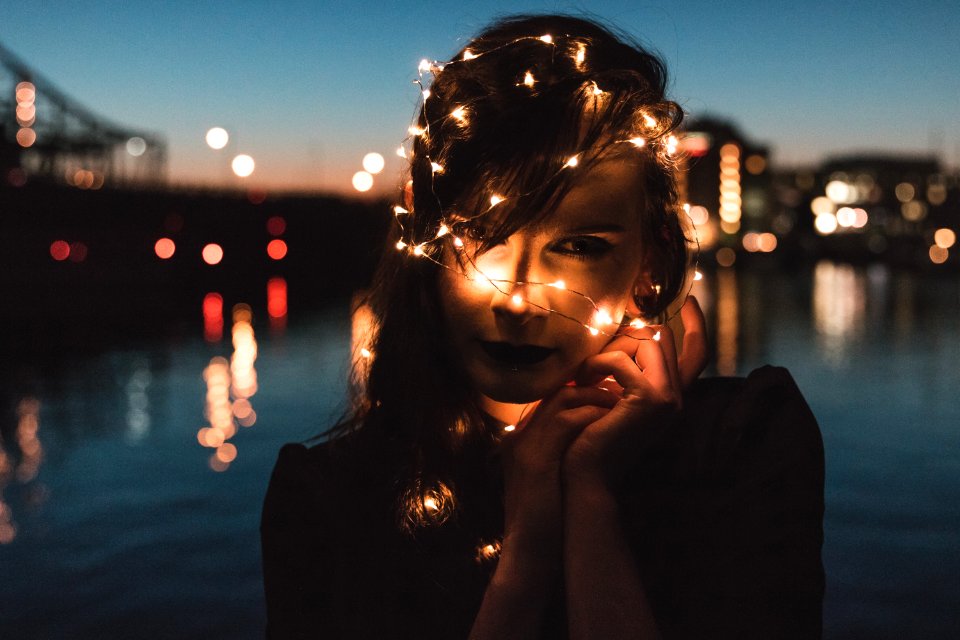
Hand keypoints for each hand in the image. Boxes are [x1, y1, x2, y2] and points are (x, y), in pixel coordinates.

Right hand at [499, 384, 618, 542]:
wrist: (528, 557)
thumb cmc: (546, 525)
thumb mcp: (550, 482)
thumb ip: (560, 457)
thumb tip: (590, 442)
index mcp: (518, 441)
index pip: (550, 401)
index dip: (581, 393)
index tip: (608, 396)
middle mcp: (518, 438)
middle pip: (555, 393)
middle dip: (591, 388)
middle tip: (619, 392)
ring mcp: (524, 447)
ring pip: (562, 400)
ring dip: (595, 397)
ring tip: (620, 403)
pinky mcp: (536, 460)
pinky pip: (566, 421)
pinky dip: (591, 415)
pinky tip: (610, 419)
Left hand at [562, 296, 707, 486]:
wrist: (587, 476)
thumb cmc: (592, 437)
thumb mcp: (614, 398)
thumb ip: (627, 373)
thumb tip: (625, 331)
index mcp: (672, 396)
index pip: (697, 352)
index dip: (697, 323)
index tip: (691, 300)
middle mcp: (677, 397)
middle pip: (661, 336)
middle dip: (624, 335)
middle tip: (594, 356)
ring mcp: (667, 398)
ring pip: (643, 341)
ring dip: (606, 349)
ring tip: (583, 373)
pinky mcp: (648, 399)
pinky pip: (619, 359)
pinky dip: (595, 365)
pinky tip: (580, 382)